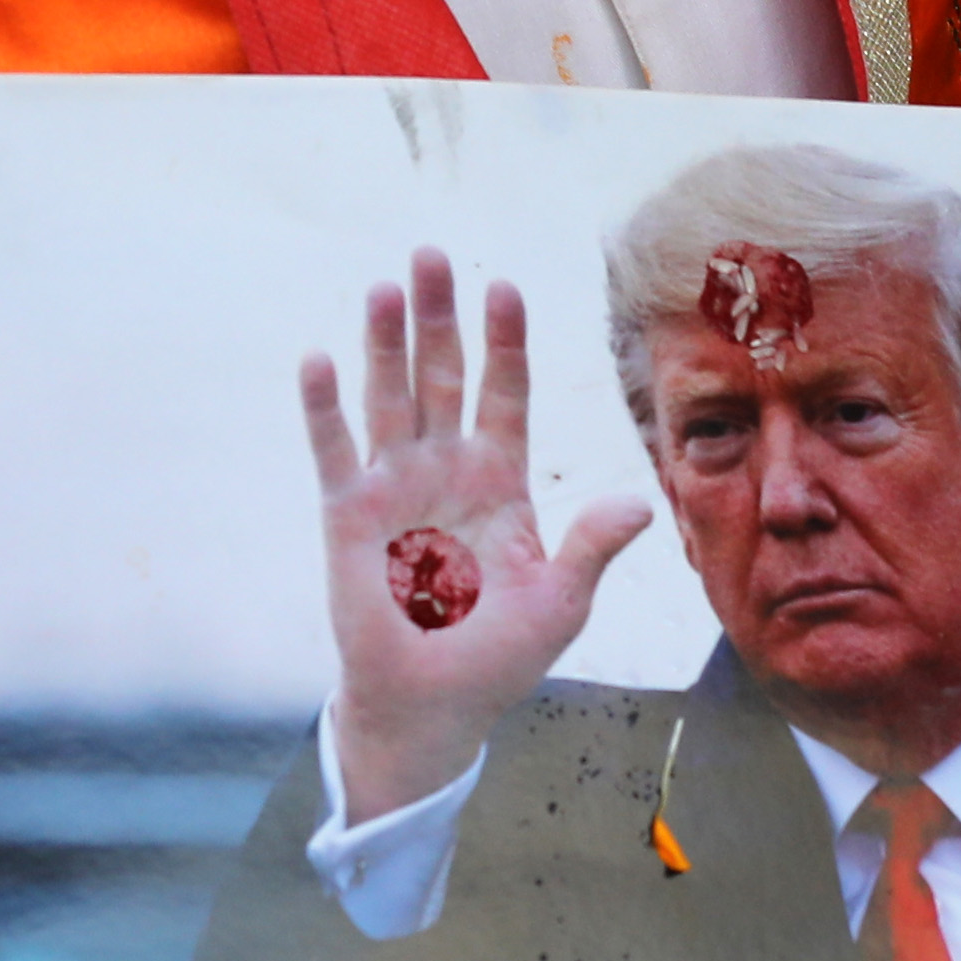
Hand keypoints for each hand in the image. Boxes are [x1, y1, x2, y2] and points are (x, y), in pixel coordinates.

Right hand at [304, 249, 651, 819]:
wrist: (434, 706)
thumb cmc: (500, 656)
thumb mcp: (560, 601)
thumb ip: (592, 547)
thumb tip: (639, 504)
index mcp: (500, 480)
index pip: (505, 392)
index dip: (505, 341)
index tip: (505, 286)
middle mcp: (445, 469)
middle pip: (443, 376)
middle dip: (439, 318)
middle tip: (431, 254)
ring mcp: (394, 487)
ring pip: (390, 398)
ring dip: (384, 344)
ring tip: (385, 287)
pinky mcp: (347, 517)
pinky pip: (336, 452)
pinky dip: (326, 407)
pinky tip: (321, 358)